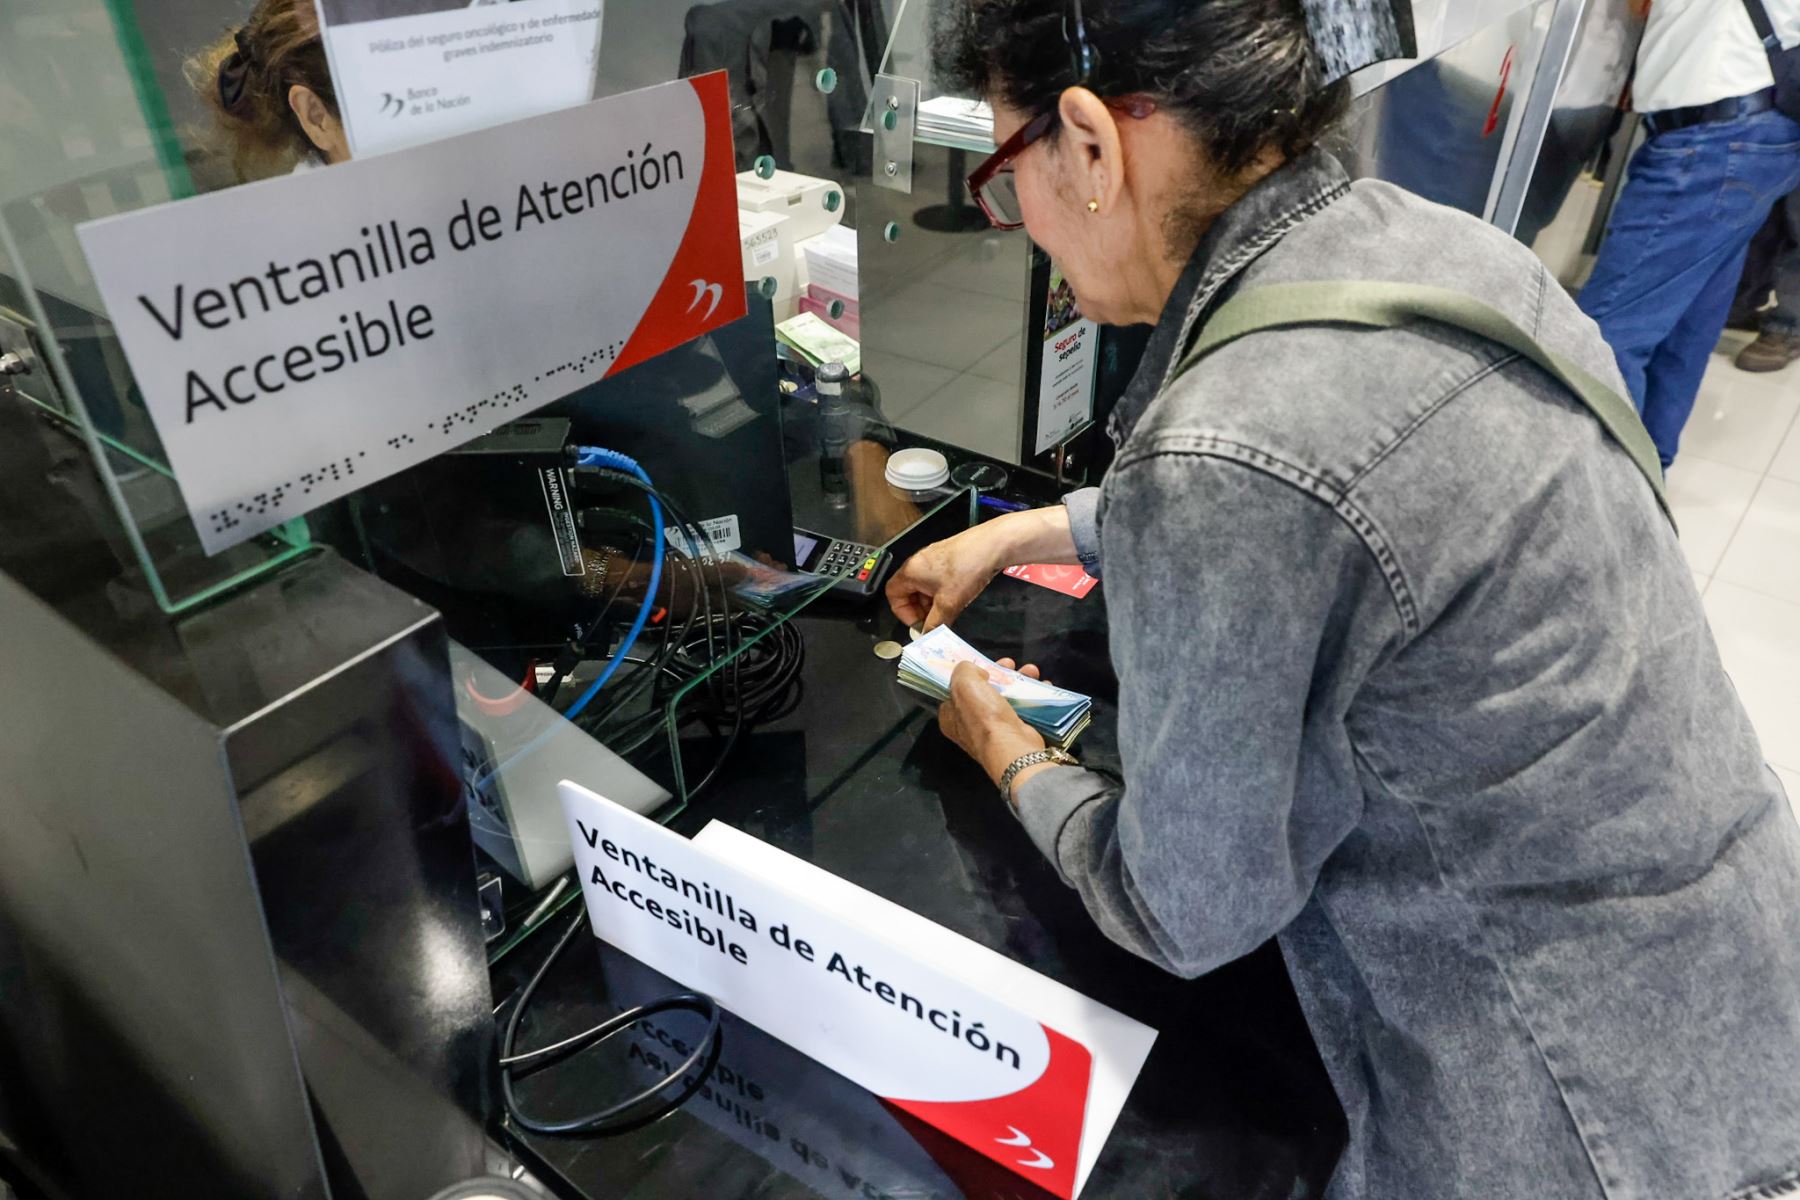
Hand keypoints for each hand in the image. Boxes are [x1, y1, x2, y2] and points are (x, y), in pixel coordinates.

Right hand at [886, 524, 1005, 632]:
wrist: (992, 545)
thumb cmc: (966, 570)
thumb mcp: (949, 604)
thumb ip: (935, 624)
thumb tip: (928, 636)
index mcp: (910, 571)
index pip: (892, 595)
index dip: (903, 613)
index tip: (919, 624)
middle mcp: (917, 562)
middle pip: (908, 591)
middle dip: (919, 609)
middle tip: (934, 621)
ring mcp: (932, 557)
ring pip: (923, 586)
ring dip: (931, 601)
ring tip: (948, 610)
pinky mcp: (946, 556)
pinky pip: (936, 578)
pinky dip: (941, 591)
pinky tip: (956, 597)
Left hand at [937, 658, 1047, 790]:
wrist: (1013, 747)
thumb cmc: (983, 716)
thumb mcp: (964, 683)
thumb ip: (964, 670)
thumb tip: (976, 672)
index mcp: (951, 717)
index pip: (955, 691)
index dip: (967, 675)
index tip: (981, 663)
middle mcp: (969, 726)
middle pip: (983, 691)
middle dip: (999, 673)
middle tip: (1010, 663)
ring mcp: (994, 731)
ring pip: (1005, 697)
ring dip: (1019, 680)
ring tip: (1031, 671)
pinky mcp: (1016, 733)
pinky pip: (1023, 709)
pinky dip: (1032, 695)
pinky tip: (1041, 685)